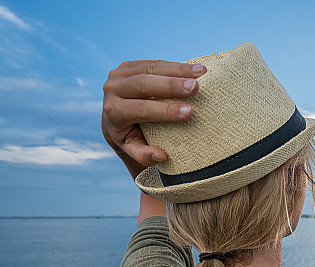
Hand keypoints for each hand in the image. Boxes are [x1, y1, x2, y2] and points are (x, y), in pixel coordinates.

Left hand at [101, 60, 205, 176]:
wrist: (113, 116)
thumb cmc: (129, 136)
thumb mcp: (132, 148)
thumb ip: (143, 155)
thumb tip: (160, 156)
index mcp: (113, 111)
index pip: (141, 109)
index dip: (165, 110)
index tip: (190, 112)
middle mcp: (112, 89)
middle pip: (144, 84)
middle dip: (172, 86)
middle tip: (196, 87)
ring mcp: (119, 74)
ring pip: (151, 69)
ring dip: (179, 70)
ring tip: (202, 73)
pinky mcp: (129, 65)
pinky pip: (155, 63)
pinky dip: (176, 66)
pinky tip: (195, 69)